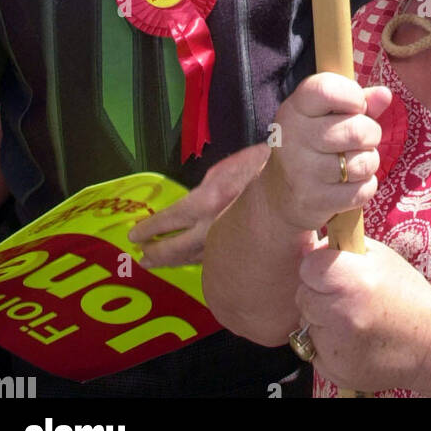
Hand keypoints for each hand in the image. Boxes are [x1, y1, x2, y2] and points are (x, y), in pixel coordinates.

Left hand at [129, 143, 268, 266]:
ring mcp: (229, 242)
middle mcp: (214, 228)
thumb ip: (206, 186)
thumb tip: (193, 203)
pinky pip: (213, 260)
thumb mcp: (227, 168)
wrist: (296, 184)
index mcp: (206, 202)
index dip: (150, 229)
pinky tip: (192, 263)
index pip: (169, 220)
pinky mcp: (241, 251)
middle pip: (177, 248)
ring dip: (173, 262)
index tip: (134, 236)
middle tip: (142, 258)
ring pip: (194, 258)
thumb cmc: (263, 166)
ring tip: (158, 264)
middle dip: (157, 253)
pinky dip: (197, 262)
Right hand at [264, 74, 392, 233]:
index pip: (327, 90)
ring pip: (363, 163)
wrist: (281, 194)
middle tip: (363, 139)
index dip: (353, 96)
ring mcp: (301, 171)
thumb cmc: (314, 143)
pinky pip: (362, 190)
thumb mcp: (327, 114)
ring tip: (355, 161)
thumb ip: (357, 100)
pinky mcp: (313, 200)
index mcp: (295, 108)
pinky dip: (365, 186)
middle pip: (356, 131)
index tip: (357, 106)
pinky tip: (350, 183)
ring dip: (369, 161)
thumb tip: (385, 94)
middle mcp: (293, 137)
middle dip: (371, 134)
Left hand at [296, 238, 430, 391]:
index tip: (333, 272)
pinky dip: (328, 345)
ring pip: (307, 324)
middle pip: (303, 296)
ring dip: (322, 320)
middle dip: (319, 294)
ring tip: (353, 319)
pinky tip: (354, 340)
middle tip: (345, 296)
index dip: (318, 267)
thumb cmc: (408, 294)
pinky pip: (315, 350)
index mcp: (352, 280)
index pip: (307, 267)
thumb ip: (345, 248)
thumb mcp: (382, 257)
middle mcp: (341, 314)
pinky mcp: (336, 371)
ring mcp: (337, 346)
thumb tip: (312, 247)